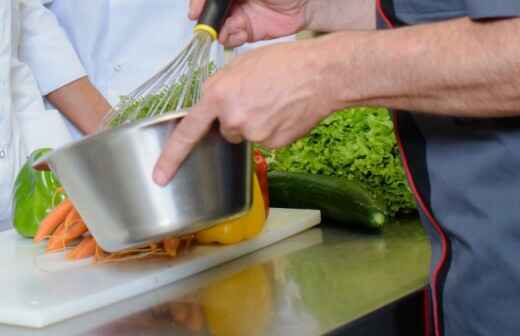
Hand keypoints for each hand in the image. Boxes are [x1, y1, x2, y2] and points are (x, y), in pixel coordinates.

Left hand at [153, 39, 341, 185]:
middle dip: (235, 118)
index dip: (171, 156)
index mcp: (219, 96)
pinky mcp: (274, 144)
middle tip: (256, 98)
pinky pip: (266, 140)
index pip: (187, 131)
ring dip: (255, 123)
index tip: (160, 175)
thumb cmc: (284, 63)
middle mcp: (233, 119)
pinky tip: (284, 113)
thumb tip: (216, 102)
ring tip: (274, 102)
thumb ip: (220, 86)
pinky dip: (272, 129)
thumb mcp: (241, 64)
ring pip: (246, 134)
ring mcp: (254, 134)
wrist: (321, 75)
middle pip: (225, 130)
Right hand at [189, 0, 310, 46]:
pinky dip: (230, 39)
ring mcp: (237, 17)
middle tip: (209, 26)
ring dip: (220, 31)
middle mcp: (231, 2)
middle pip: (210, 13)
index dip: (199, 4)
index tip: (195, 12)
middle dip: (208, 20)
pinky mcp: (246, 33)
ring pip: (218, 27)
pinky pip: (231, 39)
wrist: (306, 4)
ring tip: (229, 29)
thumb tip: (211, 0)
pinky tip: (237, 35)